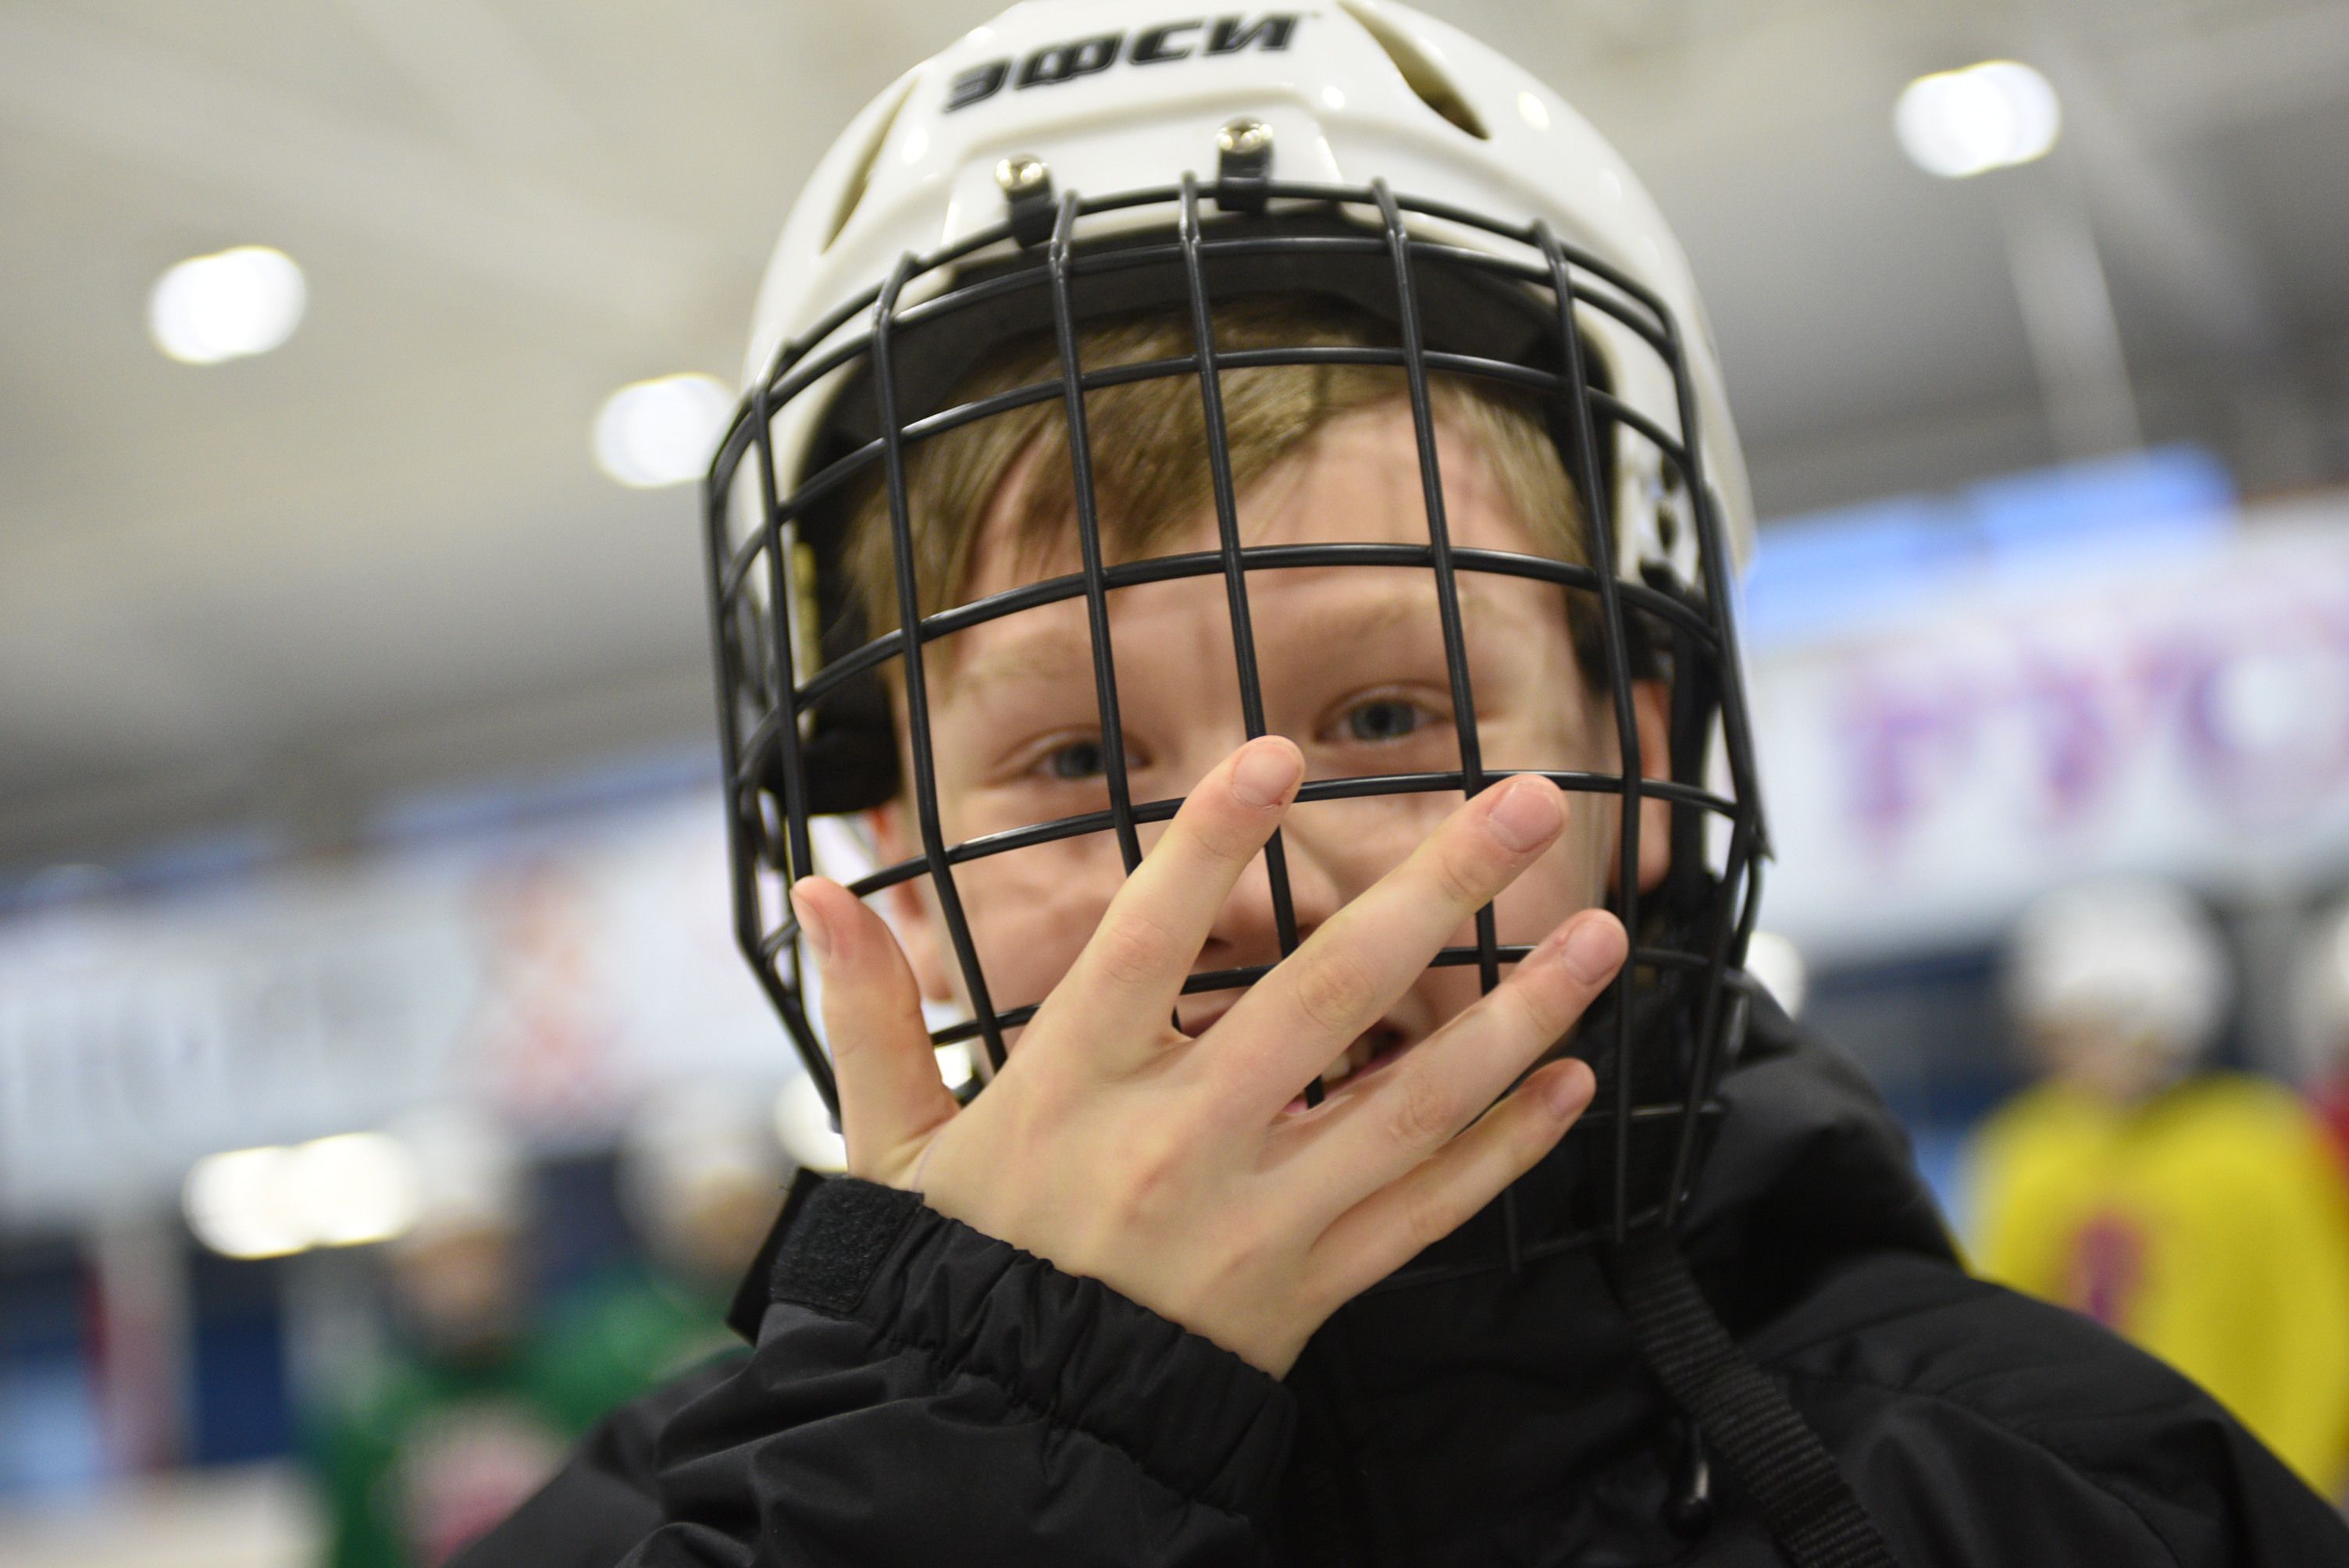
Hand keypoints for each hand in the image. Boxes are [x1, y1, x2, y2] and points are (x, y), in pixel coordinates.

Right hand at [787, 736, 1621, 1376]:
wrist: (998, 1437)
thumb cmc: (951, 1271)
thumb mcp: (890, 1145)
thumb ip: (870, 1011)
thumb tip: (822, 887)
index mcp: (1070, 1086)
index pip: (1148, 934)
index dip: (1212, 839)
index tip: (1277, 751)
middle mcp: (1178, 1141)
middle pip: (1329, 994)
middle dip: (1438, 886)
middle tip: (1531, 797)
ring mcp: (1258, 1219)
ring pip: (1412, 1099)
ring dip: (1516, 1010)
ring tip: (1599, 932)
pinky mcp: (1311, 1287)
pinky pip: (1426, 1210)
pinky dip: (1505, 1148)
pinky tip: (1570, 1080)